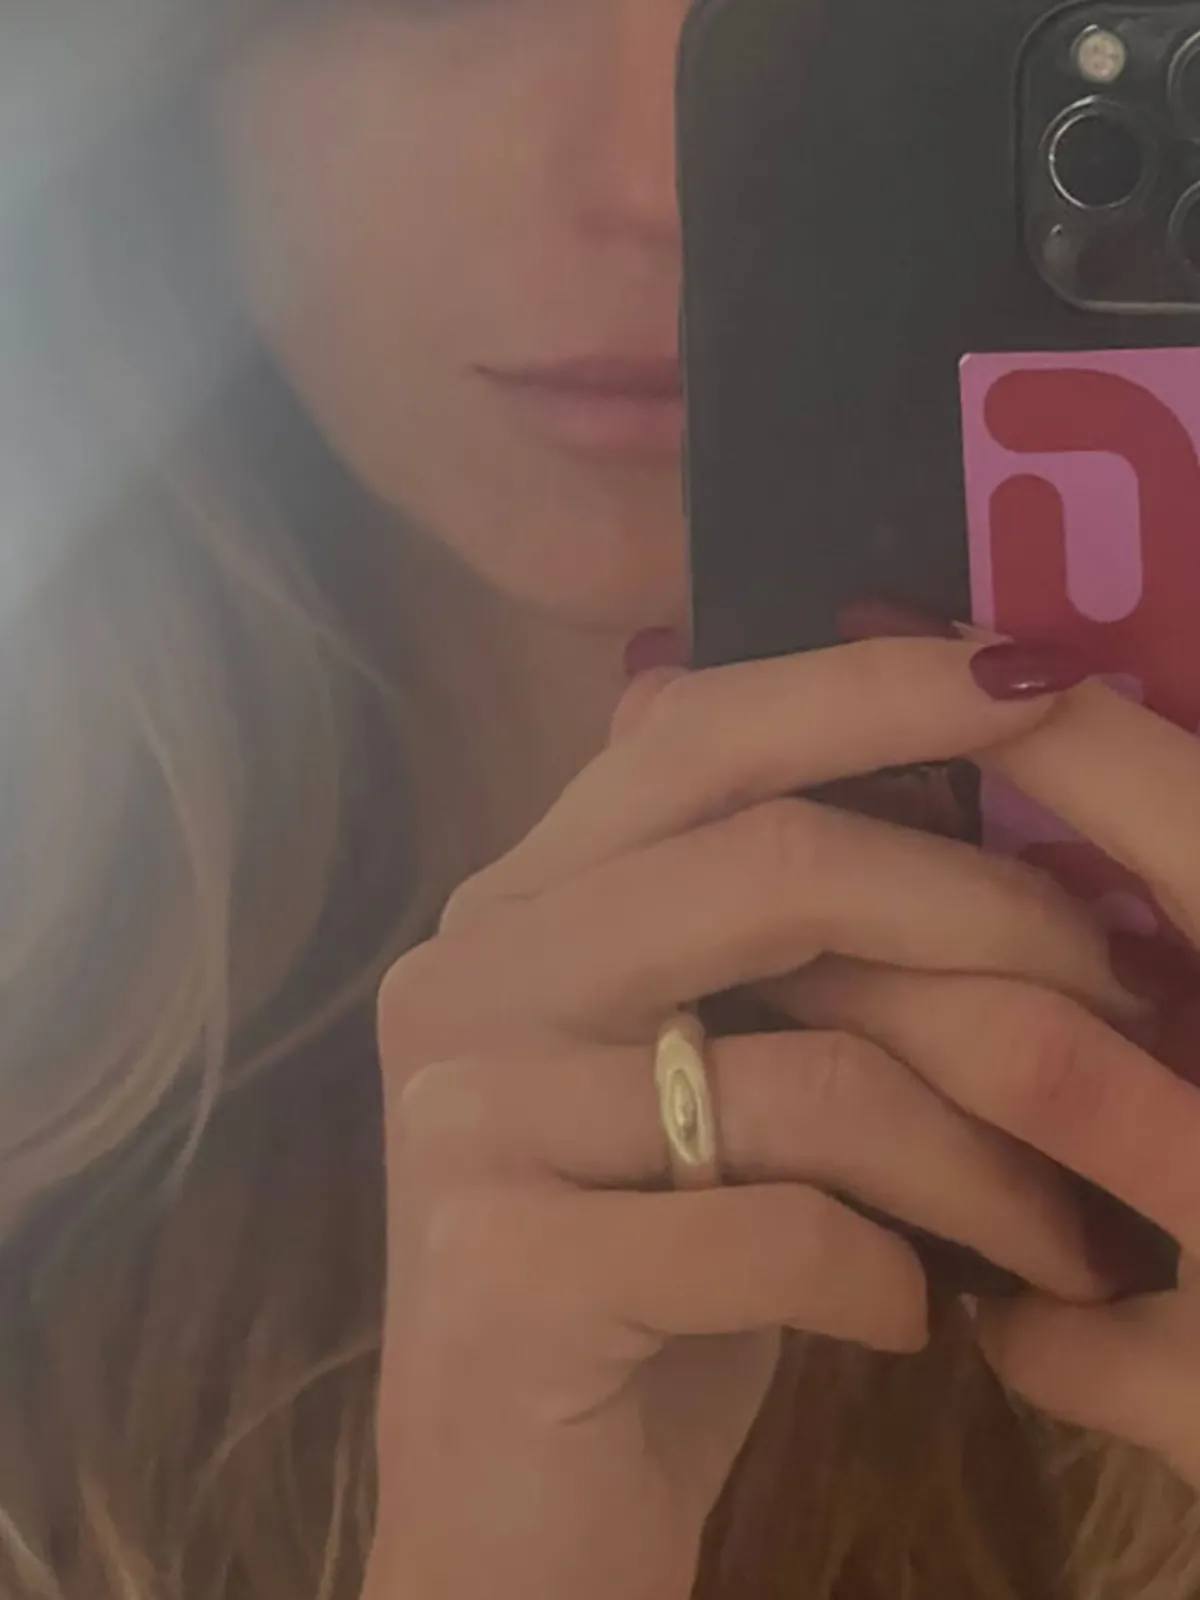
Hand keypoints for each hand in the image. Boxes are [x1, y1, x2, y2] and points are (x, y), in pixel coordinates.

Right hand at [364, 639, 1133, 1599]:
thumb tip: (921, 738)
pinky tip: (916, 1318)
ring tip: (1064, 1230)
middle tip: (1118, 991)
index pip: (694, 733)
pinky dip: (897, 1278)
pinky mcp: (499, 1268)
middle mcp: (463, 978)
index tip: (1030, 682)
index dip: (868, 688)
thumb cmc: (646, 1268)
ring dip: (989, 1154)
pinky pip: (785, 1233)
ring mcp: (464, 1120)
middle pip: (773, 866)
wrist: (514, 1509)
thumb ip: (752, 914)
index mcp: (516, 906)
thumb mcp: (698, 1070)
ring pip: (811, 1071)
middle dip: (986, 915)